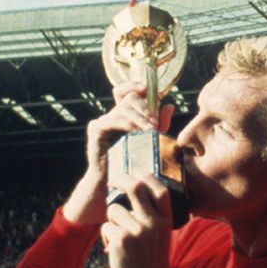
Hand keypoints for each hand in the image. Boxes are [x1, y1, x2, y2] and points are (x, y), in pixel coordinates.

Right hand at [61, 85, 173, 225]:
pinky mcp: (96, 129)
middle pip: (130, 98)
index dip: (135, 85)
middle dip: (145, 109)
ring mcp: (103, 120)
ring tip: (150, 130)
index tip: (146, 88)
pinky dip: (127, 124)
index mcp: (126, 115)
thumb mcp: (151, 141)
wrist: (116, 182)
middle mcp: (114, 115)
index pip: (128, 91)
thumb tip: (170, 106)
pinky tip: (137, 132)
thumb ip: (160, 124)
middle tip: (155, 124)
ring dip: (139, 118)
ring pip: (124, 108)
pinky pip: (112, 119)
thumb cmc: (134, 163)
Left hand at [102, 170, 173, 267]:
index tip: (135, 171)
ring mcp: (137, 231)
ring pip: (114, 209)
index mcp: (166, 220)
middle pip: (135, 188)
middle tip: (113, 180)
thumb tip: (135, 189)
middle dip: (121, 179)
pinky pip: (106, 226)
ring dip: (111, 219)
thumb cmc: (151, 258)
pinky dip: (107, 235)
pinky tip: (115, 248)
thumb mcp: (161, 234)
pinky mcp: (121, 239)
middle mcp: (154, 222)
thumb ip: (153, 214)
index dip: (146, 176)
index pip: (159, 188)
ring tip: (119, 235)